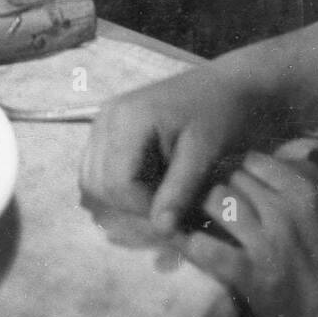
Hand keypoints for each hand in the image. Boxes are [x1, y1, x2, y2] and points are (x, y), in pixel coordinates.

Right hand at [81, 65, 268, 234]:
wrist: (225, 86)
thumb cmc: (220, 114)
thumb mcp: (204, 153)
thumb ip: (179, 191)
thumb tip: (160, 231)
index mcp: (127, 119)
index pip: (117, 183)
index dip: (144, 207)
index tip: (178, 214)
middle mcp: (106, 117)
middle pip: (99, 183)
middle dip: (133, 205)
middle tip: (171, 207)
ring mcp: (102, 120)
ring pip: (92, 179)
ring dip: (124, 196)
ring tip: (160, 194)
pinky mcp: (106, 127)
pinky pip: (96, 168)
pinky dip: (117, 184)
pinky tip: (149, 182)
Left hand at [183, 151, 317, 316]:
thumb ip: (306, 175)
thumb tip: (275, 153)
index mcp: (305, 190)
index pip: (254, 159)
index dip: (246, 171)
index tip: (246, 184)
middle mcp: (283, 210)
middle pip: (233, 178)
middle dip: (231, 189)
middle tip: (233, 205)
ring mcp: (264, 242)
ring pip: (216, 200)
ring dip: (213, 210)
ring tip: (217, 220)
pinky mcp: (247, 273)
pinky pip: (206, 248)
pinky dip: (191, 243)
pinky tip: (186, 240)